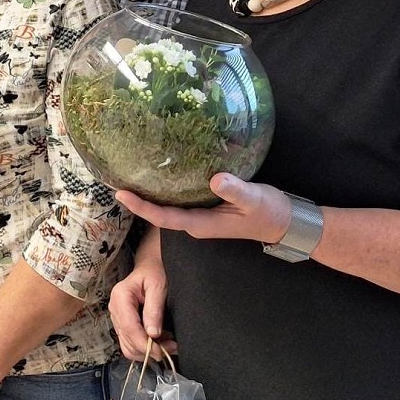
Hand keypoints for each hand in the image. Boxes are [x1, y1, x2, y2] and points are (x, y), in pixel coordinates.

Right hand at [109, 261, 174, 360]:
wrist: (150, 266)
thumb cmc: (155, 272)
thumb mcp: (158, 286)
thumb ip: (154, 309)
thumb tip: (152, 334)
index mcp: (121, 297)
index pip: (129, 328)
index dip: (144, 344)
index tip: (162, 352)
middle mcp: (114, 308)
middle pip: (127, 341)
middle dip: (148, 349)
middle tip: (171, 348)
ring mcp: (117, 317)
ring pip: (127, 346)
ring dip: (147, 351)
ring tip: (168, 344)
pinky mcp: (122, 323)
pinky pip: (129, 343)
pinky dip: (144, 347)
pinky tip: (159, 341)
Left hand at [115, 173, 291, 243]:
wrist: (284, 221)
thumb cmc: (269, 211)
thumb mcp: (254, 199)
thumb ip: (235, 190)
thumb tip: (216, 179)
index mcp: (201, 224)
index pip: (164, 217)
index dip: (141, 207)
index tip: (121, 194)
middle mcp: (195, 223)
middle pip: (159, 213)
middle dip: (138, 201)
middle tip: (116, 181)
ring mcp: (199, 217)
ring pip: (167, 208)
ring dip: (149, 196)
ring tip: (129, 176)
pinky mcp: (205, 209)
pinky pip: (178, 201)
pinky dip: (165, 190)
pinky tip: (158, 175)